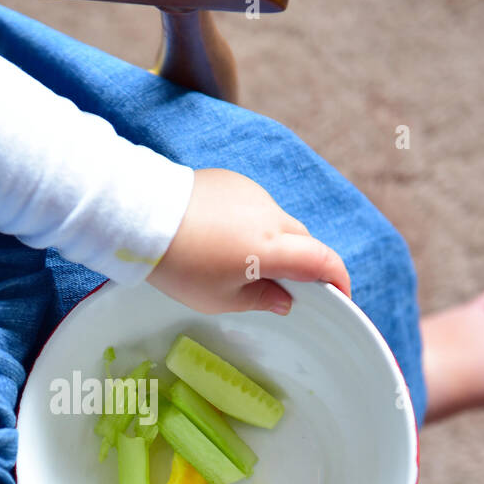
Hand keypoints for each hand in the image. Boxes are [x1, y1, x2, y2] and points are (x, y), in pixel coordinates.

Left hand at [148, 168, 350, 315]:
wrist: (143, 218)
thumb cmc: (180, 266)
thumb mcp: (220, 299)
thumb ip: (260, 299)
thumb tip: (285, 300)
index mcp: (272, 248)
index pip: (323, 261)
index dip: (338, 279)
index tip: (340, 295)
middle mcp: (270, 216)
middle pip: (303, 240)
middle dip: (303, 263)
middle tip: (285, 286)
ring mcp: (252, 194)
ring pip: (279, 222)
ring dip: (274, 242)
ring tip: (241, 262)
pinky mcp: (233, 182)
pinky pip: (255, 206)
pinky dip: (252, 224)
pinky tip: (223, 239)